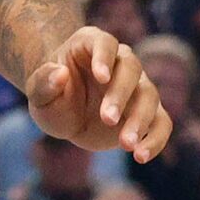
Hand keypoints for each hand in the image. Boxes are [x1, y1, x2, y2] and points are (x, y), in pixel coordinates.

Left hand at [27, 26, 169, 161]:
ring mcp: (137, 86)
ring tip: (125, 144)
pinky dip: (155, 139)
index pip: (103, 42)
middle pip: (131, 68)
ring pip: (149, 95)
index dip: (104, 57)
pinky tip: (141, 156)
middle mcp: (119, 61)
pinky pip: (162, 123)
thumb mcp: (38, 93)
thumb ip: (44, 82)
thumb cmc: (51, 97)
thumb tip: (60, 72)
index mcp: (90, 45)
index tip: (101, 77)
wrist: (65, 115)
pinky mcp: (149, 113)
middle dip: (120, 94)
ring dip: (140, 120)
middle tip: (107, 119)